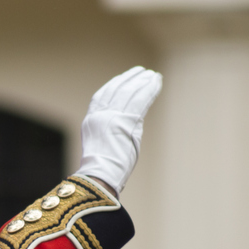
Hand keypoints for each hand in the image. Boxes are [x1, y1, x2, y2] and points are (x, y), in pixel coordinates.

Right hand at [76, 66, 161, 194]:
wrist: (99, 177)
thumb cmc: (103, 170)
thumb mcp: (106, 145)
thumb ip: (117, 130)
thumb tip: (134, 123)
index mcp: (91, 120)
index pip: (102, 96)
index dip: (114, 85)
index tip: (124, 78)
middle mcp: (100, 114)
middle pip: (116, 89)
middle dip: (130, 79)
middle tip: (142, 71)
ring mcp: (112, 116)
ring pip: (130, 91)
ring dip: (142, 81)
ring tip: (152, 75)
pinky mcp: (127, 120)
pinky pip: (141, 99)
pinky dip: (150, 89)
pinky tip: (157, 82)